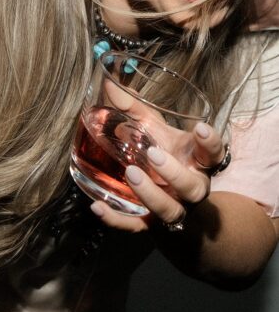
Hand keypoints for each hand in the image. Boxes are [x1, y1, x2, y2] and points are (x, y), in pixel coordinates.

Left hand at [90, 121, 226, 234]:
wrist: (173, 203)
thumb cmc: (166, 157)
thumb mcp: (157, 133)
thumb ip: (136, 111)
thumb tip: (110, 84)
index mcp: (197, 163)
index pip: (213, 154)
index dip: (211, 143)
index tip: (200, 128)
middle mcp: (190, 189)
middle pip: (192, 187)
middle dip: (174, 173)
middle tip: (153, 154)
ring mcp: (173, 208)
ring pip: (169, 210)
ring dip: (150, 195)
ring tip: (131, 174)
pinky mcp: (150, 224)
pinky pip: (136, 227)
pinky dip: (116, 220)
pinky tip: (97, 207)